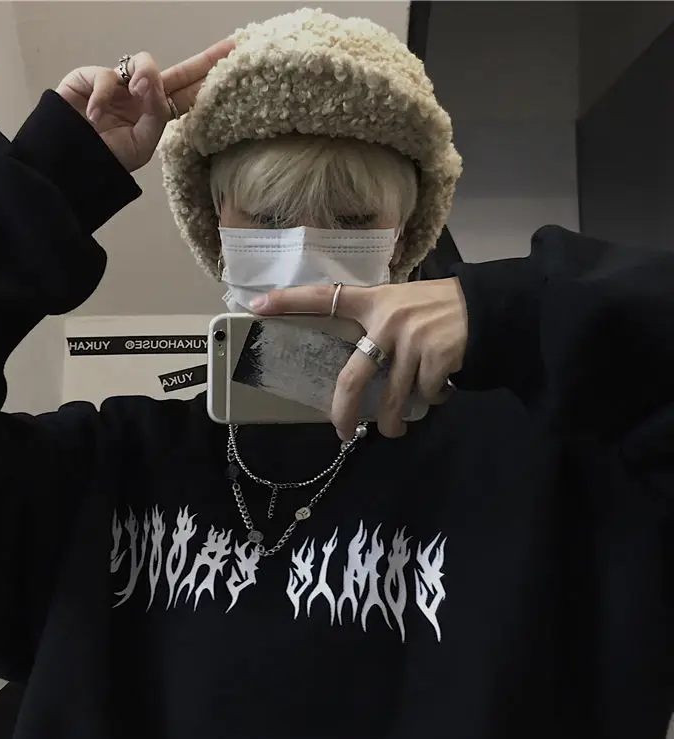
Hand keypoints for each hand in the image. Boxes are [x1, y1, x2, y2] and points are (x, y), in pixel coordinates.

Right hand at [56, 40, 233, 171]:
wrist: (70, 161)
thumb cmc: (106, 157)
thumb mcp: (142, 144)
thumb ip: (156, 112)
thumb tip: (151, 78)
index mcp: (156, 115)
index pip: (190, 96)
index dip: (210, 81)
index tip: (236, 65)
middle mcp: (142, 95)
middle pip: (179, 72)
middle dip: (204, 61)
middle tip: (231, 48)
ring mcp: (120, 84)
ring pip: (144, 63)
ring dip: (145, 79)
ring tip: (136, 97)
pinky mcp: (93, 76)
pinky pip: (108, 75)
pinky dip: (103, 96)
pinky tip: (95, 116)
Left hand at [250, 279, 468, 439]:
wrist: (490, 308)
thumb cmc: (441, 308)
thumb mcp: (404, 304)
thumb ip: (379, 324)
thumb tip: (359, 362)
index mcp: (375, 302)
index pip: (325, 297)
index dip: (291, 301)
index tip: (257, 305)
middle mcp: (388, 320)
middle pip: (353, 378)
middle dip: (343, 412)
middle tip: (340, 432)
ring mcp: (412, 340)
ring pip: (392, 399)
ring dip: (393, 422)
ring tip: (396, 429)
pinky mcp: (435, 357)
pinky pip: (424, 395)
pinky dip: (431, 399)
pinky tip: (439, 387)